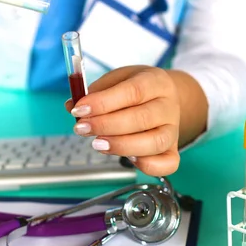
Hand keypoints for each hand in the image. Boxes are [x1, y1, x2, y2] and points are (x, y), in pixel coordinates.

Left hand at [65, 66, 180, 176]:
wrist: (162, 98)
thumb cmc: (136, 89)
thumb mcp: (116, 80)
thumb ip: (95, 92)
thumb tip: (72, 106)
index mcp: (156, 82)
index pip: (133, 92)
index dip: (104, 102)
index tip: (80, 109)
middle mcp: (168, 106)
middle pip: (141, 119)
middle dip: (106, 126)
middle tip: (82, 128)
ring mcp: (174, 130)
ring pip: (154, 142)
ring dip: (121, 146)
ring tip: (97, 144)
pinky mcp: (173, 150)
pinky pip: (167, 164)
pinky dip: (147, 165)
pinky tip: (127, 158)